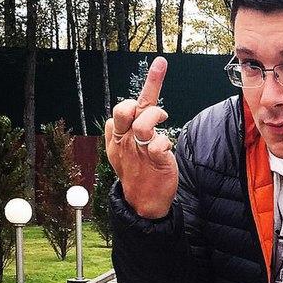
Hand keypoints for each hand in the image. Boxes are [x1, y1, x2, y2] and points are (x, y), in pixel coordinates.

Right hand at [105, 57, 177, 218]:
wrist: (143, 203)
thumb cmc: (138, 174)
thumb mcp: (122, 152)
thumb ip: (124, 131)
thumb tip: (123, 114)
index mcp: (116, 138)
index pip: (118, 111)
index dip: (133, 97)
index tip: (155, 79)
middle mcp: (126, 142)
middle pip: (125, 109)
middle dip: (149, 88)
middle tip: (158, 95)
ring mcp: (139, 151)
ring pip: (143, 122)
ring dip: (156, 115)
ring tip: (164, 119)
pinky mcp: (155, 160)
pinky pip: (159, 142)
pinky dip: (165, 141)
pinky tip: (166, 148)